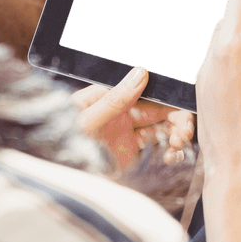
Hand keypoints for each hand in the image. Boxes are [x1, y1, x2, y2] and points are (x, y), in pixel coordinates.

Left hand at [71, 68, 195, 170]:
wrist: (55, 169)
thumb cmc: (63, 139)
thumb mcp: (88, 118)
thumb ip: (116, 98)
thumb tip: (142, 72)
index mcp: (110, 96)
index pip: (147, 90)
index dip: (169, 98)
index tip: (184, 107)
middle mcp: (121, 112)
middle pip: (160, 110)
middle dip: (177, 119)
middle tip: (184, 132)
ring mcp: (126, 134)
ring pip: (161, 129)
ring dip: (175, 135)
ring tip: (177, 146)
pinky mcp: (129, 154)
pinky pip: (155, 149)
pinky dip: (168, 152)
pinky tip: (170, 157)